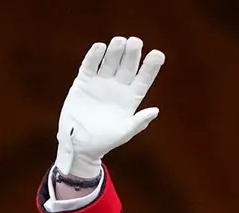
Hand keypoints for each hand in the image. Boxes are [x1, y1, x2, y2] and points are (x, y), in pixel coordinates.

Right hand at [54, 36, 164, 178]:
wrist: (79, 144)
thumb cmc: (105, 141)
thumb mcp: (123, 133)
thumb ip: (138, 122)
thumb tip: (155, 111)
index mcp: (131, 98)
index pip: (143, 79)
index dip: (151, 67)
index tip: (158, 54)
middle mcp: (118, 87)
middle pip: (127, 66)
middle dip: (132, 54)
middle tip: (135, 42)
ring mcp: (101, 83)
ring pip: (110, 62)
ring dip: (115, 51)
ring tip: (120, 41)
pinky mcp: (84, 82)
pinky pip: (90, 66)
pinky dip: (94, 56)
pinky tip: (100, 47)